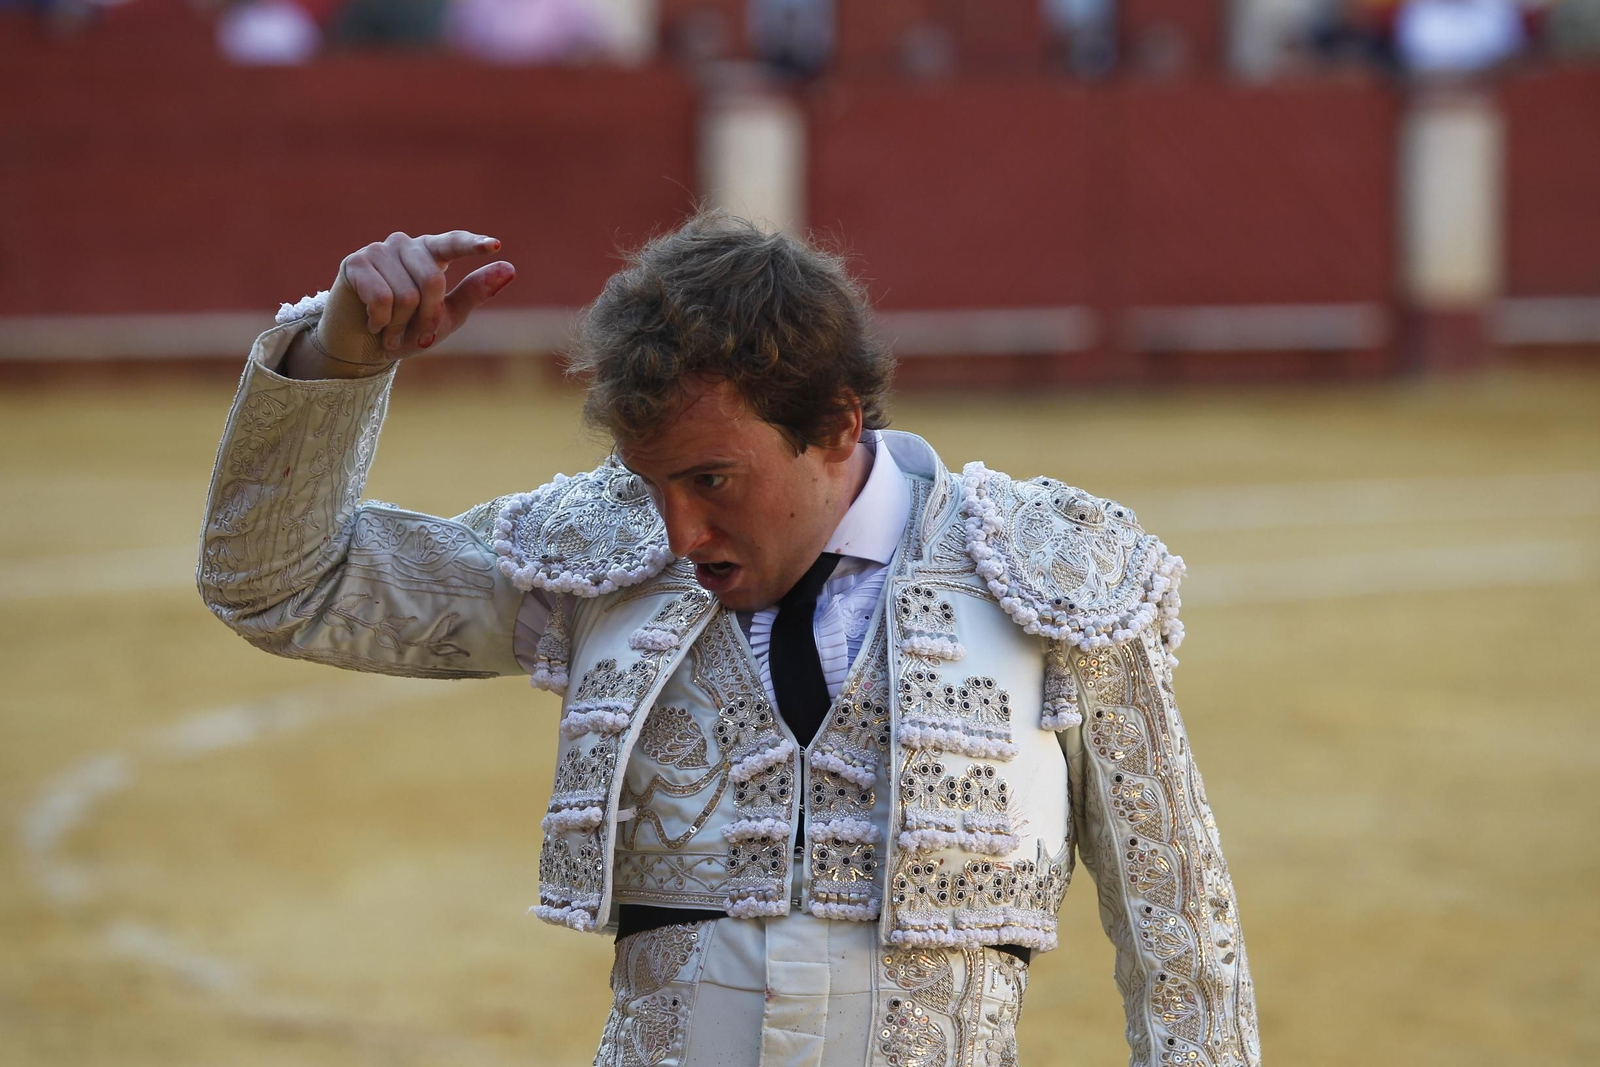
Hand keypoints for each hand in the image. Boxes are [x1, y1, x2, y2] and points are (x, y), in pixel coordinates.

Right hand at [290, 230, 515, 377]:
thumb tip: (510, 268)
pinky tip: (373, 323)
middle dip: (426, 319)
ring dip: (400, 326)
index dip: (473, 244)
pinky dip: (380, 322)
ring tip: (389, 331)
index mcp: (431, 253)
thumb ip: (475, 292)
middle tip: (414, 336)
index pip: (454, 243)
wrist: (363, 346)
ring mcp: (380, 250)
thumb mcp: (447, 315)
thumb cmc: (408, 328)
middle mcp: (406, 245)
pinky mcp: (356, 263)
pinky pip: (381, 299)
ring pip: (406, 295)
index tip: (495, 246)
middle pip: (432, 282)